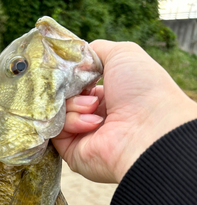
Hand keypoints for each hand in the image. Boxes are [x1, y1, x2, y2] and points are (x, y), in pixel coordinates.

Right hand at [52, 40, 196, 182]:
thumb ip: (93, 51)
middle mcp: (94, 116)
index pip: (76, 83)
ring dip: (74, 105)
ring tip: (94, 108)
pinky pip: (56, 131)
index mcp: (108, 96)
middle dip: (71, 88)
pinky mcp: (73, 153)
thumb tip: (72, 58)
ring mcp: (83, 135)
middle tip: (86, 89)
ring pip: (58, 111)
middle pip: (63, 96)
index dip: (72, 74)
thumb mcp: (122, 54)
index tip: (74, 70)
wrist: (148, 130)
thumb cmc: (142, 89)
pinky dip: (71, 121)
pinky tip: (91, 123)